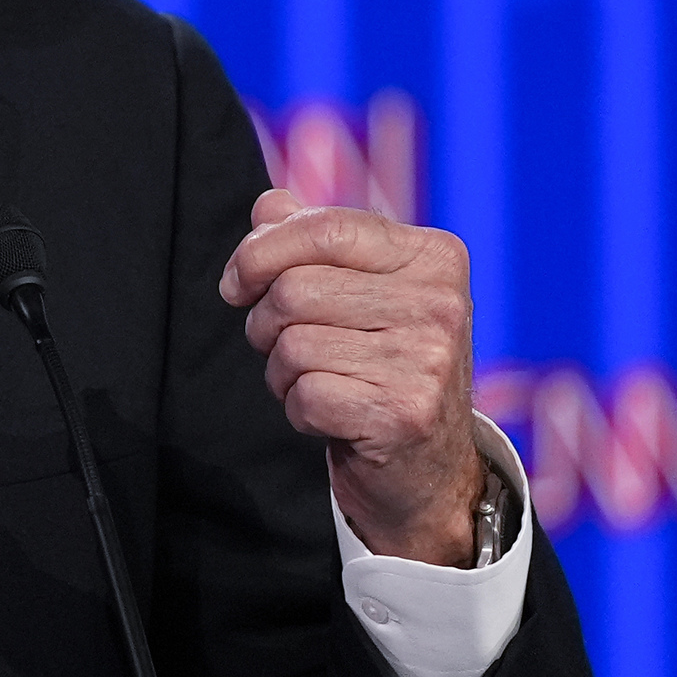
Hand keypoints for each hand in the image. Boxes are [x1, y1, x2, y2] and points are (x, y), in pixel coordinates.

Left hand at [219, 188, 484, 565]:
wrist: (428, 468)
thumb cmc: (383, 365)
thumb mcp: (362, 290)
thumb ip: (315, 241)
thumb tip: (267, 207)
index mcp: (434, 256)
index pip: (324, 228)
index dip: (260, 252)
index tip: (236, 284)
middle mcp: (440, 302)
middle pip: (295, 289)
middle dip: (267, 323)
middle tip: (287, 347)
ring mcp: (428, 360)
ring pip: (293, 343)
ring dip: (281, 370)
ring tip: (315, 381)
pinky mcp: (404, 414)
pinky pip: (304, 395)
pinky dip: (298, 408)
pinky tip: (331, 415)